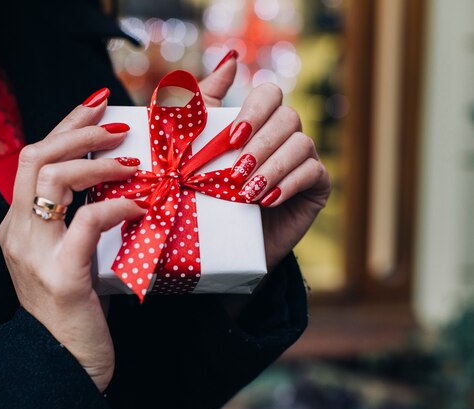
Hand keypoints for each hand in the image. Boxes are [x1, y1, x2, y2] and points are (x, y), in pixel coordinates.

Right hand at [0, 89, 145, 391]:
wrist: (64, 362)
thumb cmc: (75, 307)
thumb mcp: (69, 253)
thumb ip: (76, 218)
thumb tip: (114, 179)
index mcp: (17, 224)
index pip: (32, 158)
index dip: (64, 126)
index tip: (95, 104)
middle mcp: (17, 233)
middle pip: (33, 156)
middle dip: (76, 130)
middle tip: (115, 124)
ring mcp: (35, 253)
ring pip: (51, 179)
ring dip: (96, 162)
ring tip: (132, 162)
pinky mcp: (63, 275)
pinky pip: (89, 222)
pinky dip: (118, 205)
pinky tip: (141, 206)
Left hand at [199, 51, 330, 270]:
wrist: (223, 244)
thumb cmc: (206, 191)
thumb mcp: (197, 145)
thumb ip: (205, 100)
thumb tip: (232, 59)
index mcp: (259, 121)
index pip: (269, 94)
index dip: (254, 111)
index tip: (232, 138)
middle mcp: (285, 135)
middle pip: (288, 118)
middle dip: (260, 145)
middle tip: (235, 172)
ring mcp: (304, 160)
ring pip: (302, 145)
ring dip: (272, 168)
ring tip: (246, 193)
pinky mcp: (317, 186)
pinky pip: (314, 173)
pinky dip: (289, 185)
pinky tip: (268, 201)